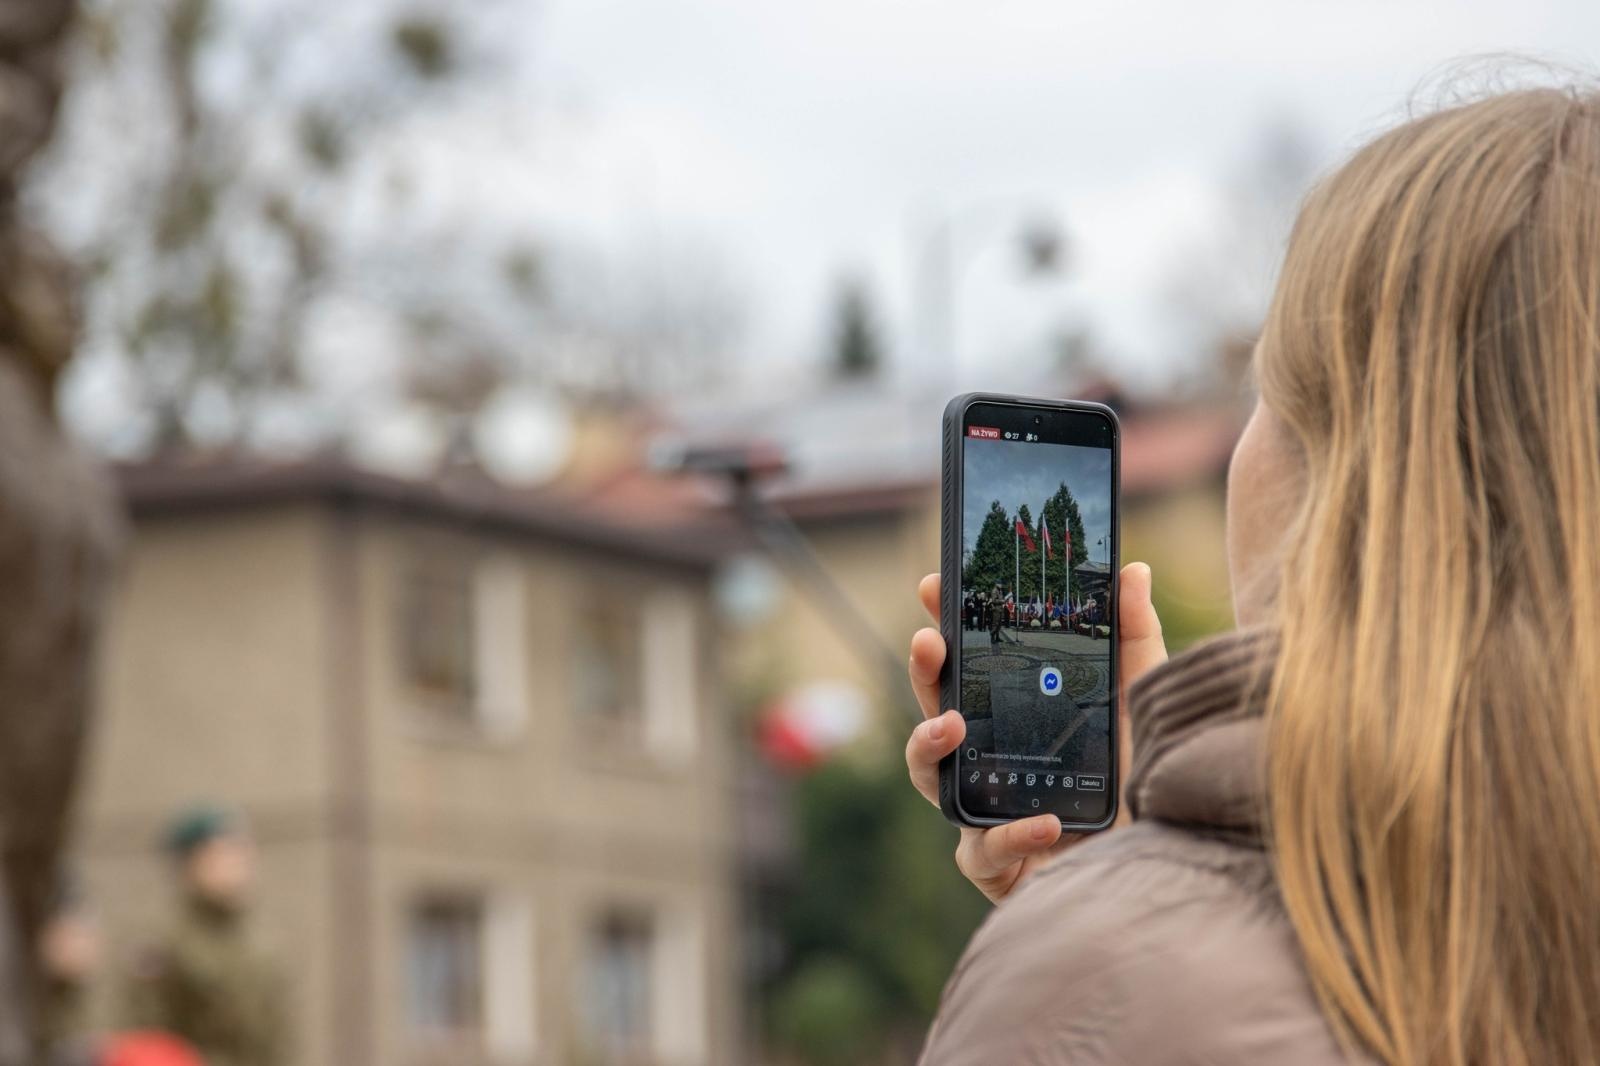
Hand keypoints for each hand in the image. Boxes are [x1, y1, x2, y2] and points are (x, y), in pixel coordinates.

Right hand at [905, 563, 1166, 902]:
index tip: (935, 585)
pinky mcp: (1000, 867)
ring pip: (930, 780)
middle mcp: (990, 760)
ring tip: (953, 725)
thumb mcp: (1142, 699)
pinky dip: (1011, 835)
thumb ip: (1135, 636)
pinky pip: (983, 852)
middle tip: (929, 641)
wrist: (1169, 855)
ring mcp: (987, 812)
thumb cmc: (1146, 778)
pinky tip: (1046, 821)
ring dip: (927, 746)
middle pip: (933, 711)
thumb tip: (1132, 569)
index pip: (965, 665)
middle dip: (923, 674)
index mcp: (1012, 717)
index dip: (945, 624)